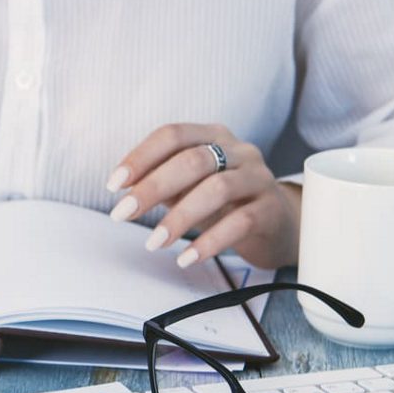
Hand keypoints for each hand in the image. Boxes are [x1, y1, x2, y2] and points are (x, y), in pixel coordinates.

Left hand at [105, 123, 301, 268]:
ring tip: (154, 242)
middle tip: (122, 214)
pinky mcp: (271, 210)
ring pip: (217, 189)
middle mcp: (238, 151)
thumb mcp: (189, 188)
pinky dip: (209, 242)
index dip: (140, 157)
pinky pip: (239, 222)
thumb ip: (161, 183)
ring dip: (179, 217)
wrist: (279, 224)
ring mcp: (258, 178)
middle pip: (192, 160)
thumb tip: (124, 190)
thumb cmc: (224, 203)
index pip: (172, 135)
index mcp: (213, 136)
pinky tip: (186, 257)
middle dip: (152, 188)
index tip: (113, 185)